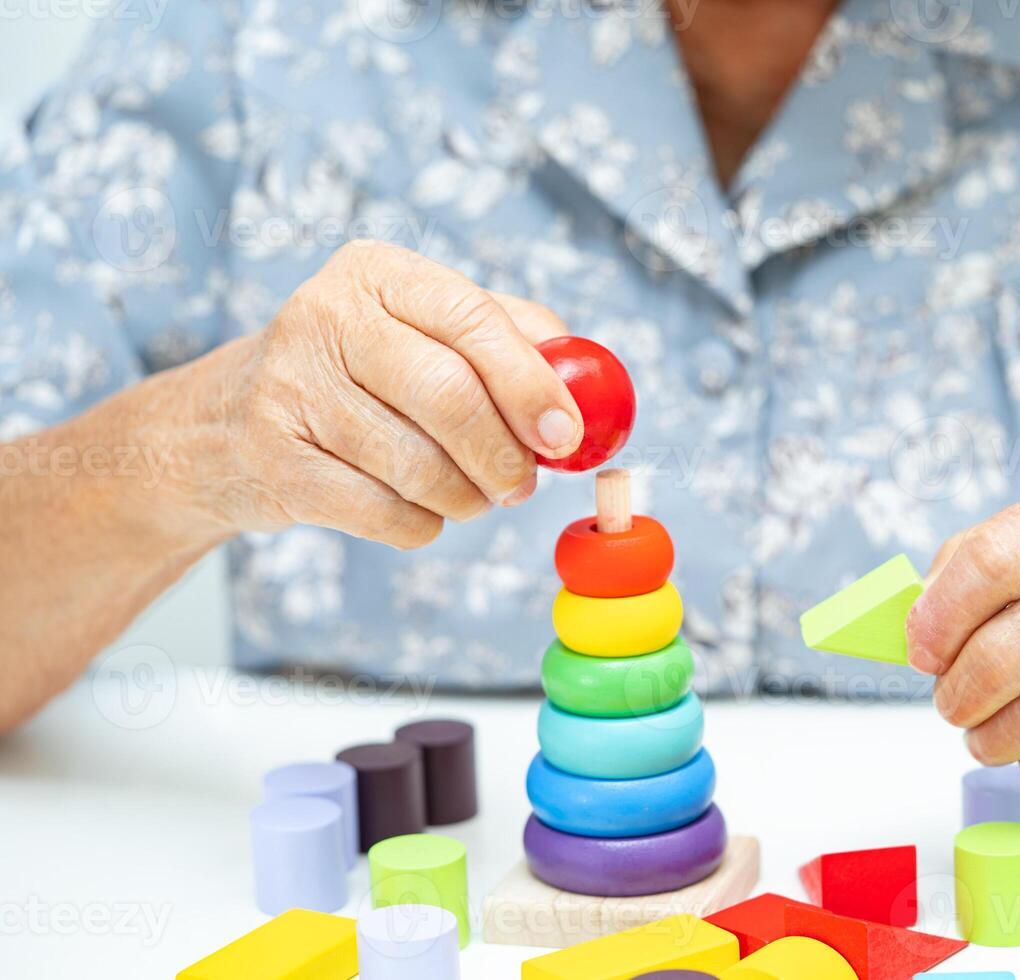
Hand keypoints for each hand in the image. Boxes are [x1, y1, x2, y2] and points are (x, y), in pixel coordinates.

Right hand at [180, 240, 583, 548]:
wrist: (225, 425)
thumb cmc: (360, 374)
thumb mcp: (425, 329)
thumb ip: (511, 340)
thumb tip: (586, 384)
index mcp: (378, 271)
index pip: (472, 319)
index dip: (530, 384)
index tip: (564, 436)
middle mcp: (325, 314)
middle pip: (448, 395)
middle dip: (503, 455)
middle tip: (522, 485)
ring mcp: (289, 386)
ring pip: (418, 465)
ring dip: (465, 497)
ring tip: (470, 494)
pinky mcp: (273, 459)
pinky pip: (383, 513)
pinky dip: (420, 524)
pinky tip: (416, 507)